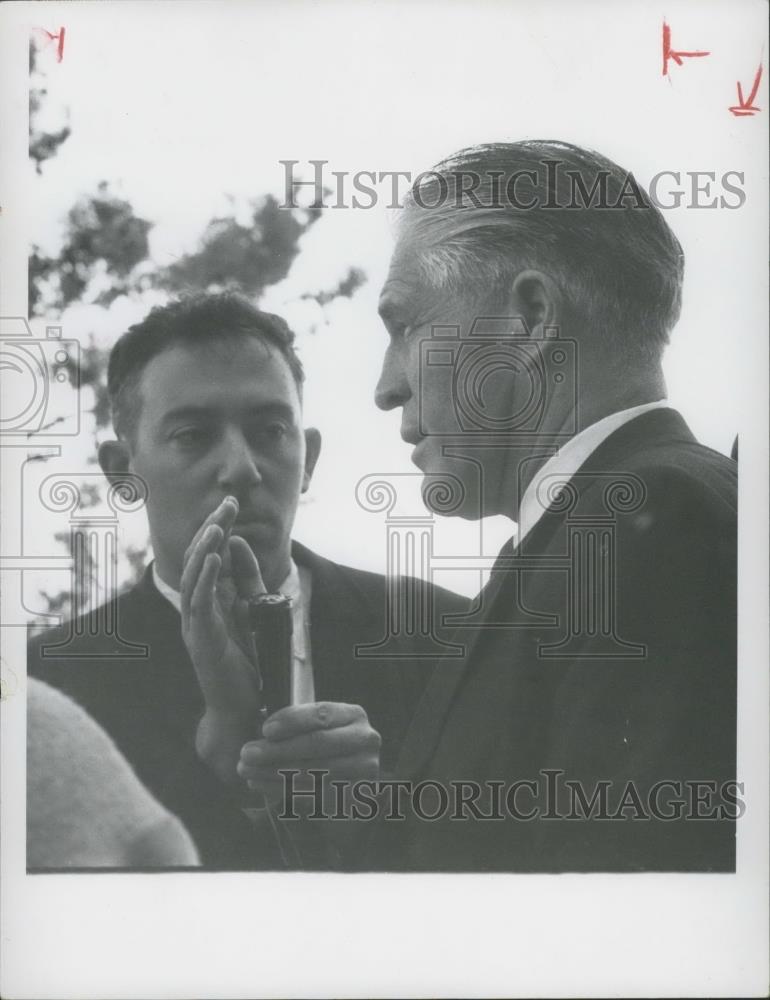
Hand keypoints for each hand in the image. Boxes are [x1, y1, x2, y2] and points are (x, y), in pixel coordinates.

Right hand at [180, 496, 265, 781]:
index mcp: (207, 602)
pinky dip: (206, 578)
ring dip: (206, 547)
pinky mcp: (202, 640)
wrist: (240, 709)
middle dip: (213, 528)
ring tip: (219, 524)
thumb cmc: (245, 664)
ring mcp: (196, 624)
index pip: (207, 556)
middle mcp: (197, 609)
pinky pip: (200, 603)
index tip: (230, 504)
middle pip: (198, 559)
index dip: (216, 528)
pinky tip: (215, 558)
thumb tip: (239, 547)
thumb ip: (247, 582)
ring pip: (195, 577)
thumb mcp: (252, 613)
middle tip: (228, 502)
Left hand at [237, 702, 381, 811]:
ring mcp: (364, 770)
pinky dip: (284, 790)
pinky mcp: (356, 796)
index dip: (292, 720)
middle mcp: (365, 740)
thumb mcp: (315, 728)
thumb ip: (295, 725)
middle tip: (247, 753)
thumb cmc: (323, 748)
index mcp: (353, 715)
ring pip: (314, 772)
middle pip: (318, 744)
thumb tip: (262, 733)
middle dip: (278, 749)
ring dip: (275, 773)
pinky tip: (263, 786)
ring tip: (249, 772)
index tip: (265, 729)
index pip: (322, 714)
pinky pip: (314, 795)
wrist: (347, 783)